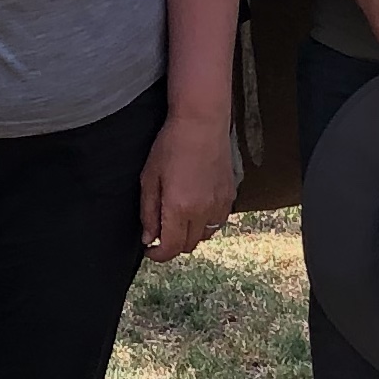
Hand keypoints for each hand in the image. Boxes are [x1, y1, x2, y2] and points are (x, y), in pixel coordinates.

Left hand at [142, 111, 237, 262]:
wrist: (202, 123)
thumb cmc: (171, 146)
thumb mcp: (149, 178)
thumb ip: (148, 212)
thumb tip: (149, 238)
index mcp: (180, 208)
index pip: (171, 248)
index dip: (158, 255)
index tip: (149, 250)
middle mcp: (203, 211)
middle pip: (189, 245)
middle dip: (172, 245)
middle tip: (160, 233)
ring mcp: (219, 204)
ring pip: (205, 236)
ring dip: (191, 235)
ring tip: (178, 220)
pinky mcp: (230, 196)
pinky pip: (218, 222)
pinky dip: (206, 224)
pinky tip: (196, 209)